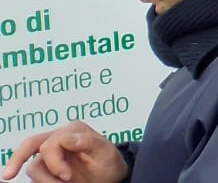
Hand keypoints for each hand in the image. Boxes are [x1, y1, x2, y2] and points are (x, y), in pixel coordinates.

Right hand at [2, 122, 128, 182]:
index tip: (67, 177)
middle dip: (23, 162)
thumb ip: (88, 142)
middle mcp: (58, 138)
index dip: (55, 163)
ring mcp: (50, 153)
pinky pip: (35, 175)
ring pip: (33, 167)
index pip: (51, 143)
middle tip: (17, 177)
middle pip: (31, 145)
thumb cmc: (109, 163)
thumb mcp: (106, 153)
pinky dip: (43, 182)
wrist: (110, 178)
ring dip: (45, 181)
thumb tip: (66, 137)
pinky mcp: (46, 167)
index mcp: (73, 130)